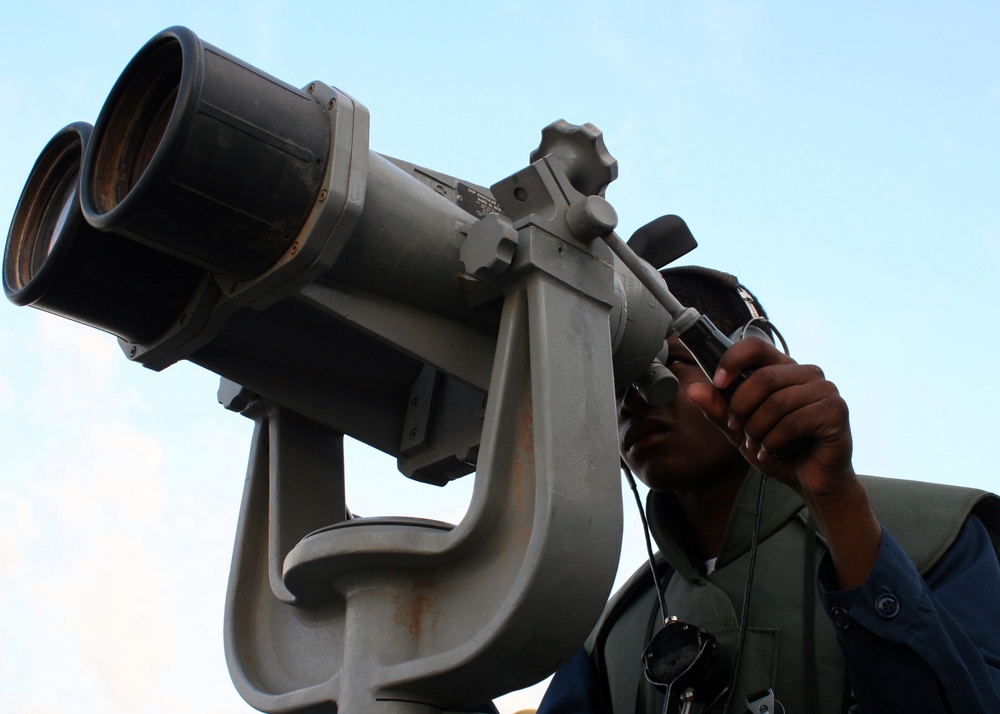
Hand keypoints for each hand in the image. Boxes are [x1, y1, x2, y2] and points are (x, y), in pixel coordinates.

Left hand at [685, 336, 852, 499]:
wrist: (808, 480)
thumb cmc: (777, 449)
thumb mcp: (738, 429)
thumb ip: (718, 409)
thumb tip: (692, 390)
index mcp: (783, 368)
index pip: (756, 345)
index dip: (733, 360)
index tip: (718, 383)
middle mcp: (807, 373)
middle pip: (764, 377)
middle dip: (741, 408)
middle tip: (736, 428)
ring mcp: (826, 389)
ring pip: (777, 402)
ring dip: (757, 430)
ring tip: (756, 444)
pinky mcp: (836, 411)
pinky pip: (794, 422)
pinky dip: (774, 441)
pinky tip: (771, 451)